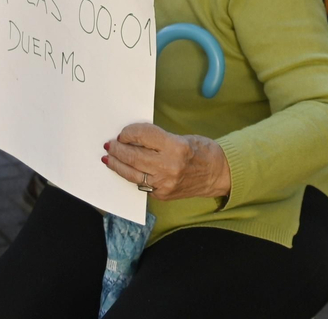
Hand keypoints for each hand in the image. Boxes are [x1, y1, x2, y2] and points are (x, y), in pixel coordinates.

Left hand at [104, 123, 232, 201]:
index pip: (143, 136)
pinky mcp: (162, 195)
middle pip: (134, 156)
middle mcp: (169, 166)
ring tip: (109, 158)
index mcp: (176, 147)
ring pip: (132, 174)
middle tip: (110, 144)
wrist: (218, 174)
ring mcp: (165, 184)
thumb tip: (132, 139)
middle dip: (118, 149)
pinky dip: (131, 175)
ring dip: (117, 165)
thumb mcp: (182, 137)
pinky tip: (125, 170)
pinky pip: (141, 184)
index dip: (129, 132)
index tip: (123, 133)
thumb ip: (157, 139)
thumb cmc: (202, 151)